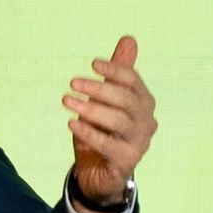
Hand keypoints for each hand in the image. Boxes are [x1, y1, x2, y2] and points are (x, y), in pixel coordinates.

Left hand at [61, 35, 155, 212]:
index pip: (133, 81)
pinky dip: (89, 132)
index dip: (115, 69)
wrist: (101, 173)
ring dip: (91, 109)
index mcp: (144, 102)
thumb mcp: (106, 100)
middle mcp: (146, 121)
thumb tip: (129, 38)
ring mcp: (139, 143)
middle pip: (126, 99)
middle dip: (99, 88)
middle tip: (73, 83)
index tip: (92, 63)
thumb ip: (116, 73)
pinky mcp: (127, 162)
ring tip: (67, 101)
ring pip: (119, 121)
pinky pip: (108, 145)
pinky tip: (71, 124)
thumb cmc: (104, 131)